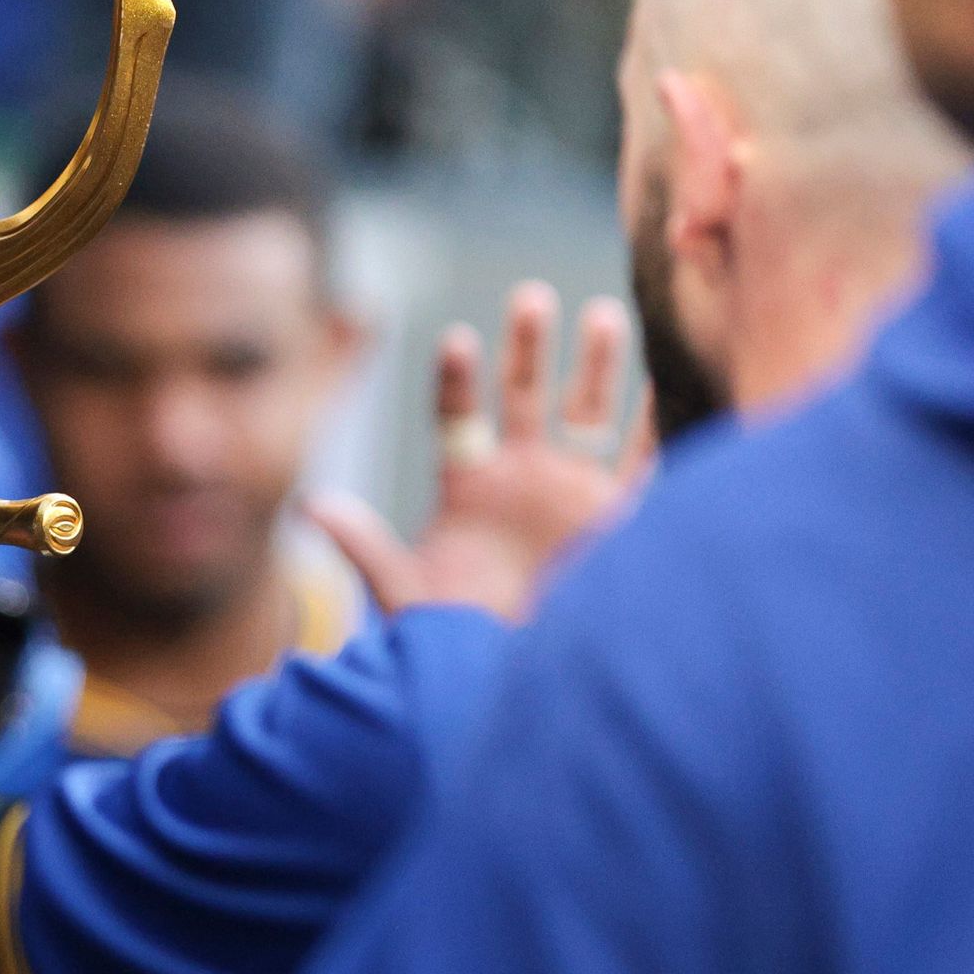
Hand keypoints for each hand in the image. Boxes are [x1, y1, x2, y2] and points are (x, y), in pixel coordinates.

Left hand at [308, 281, 643, 621]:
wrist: (510, 677)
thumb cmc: (451, 639)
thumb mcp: (403, 592)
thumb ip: (363, 546)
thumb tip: (308, 506)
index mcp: (468, 484)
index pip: (459, 416)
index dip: (458, 380)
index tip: (457, 340)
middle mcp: (520, 476)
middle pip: (525, 396)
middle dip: (531, 348)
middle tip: (532, 297)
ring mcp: (570, 491)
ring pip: (587, 412)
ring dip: (597, 366)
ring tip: (606, 312)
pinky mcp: (614, 518)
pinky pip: (641, 461)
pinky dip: (655, 424)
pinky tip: (666, 379)